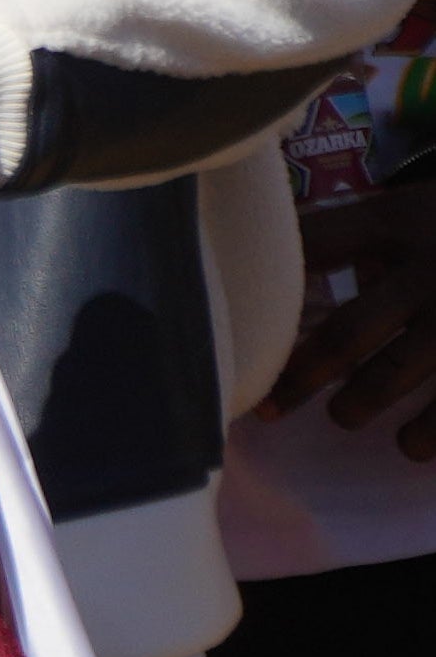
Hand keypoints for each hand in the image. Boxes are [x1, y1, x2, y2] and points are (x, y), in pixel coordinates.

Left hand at [264, 185, 435, 457]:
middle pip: (348, 332)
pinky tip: (413, 448)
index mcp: (402, 224)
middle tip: (273, 404)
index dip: (272, 285)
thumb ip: (366, 232)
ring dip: (362, 403)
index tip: (239, 326)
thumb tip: (281, 251)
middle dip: (304, 373)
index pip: (315, 247)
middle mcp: (429, 273)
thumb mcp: (421, 207)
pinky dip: (429, 433)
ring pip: (397, 375)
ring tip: (344, 416)